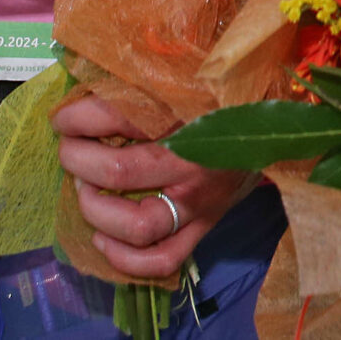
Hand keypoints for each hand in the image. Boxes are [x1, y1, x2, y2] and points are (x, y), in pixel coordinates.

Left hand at [52, 92, 258, 279]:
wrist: (276, 128)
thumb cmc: (223, 99)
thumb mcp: (186, 82)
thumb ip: (144, 85)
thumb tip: (85, 93)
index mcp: (190, 114)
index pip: (118, 115)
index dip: (78, 117)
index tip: (64, 118)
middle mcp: (195, 162)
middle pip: (118, 169)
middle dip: (79, 159)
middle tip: (71, 150)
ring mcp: (201, 202)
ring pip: (137, 224)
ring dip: (96, 209)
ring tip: (85, 190)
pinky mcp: (204, 227)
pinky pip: (162, 259)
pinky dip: (123, 257)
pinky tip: (102, 237)